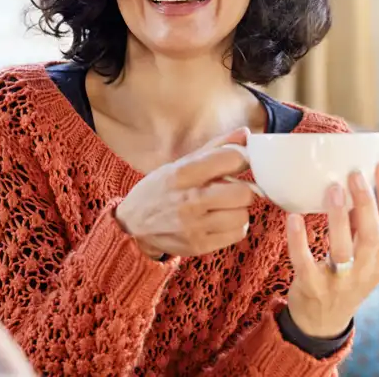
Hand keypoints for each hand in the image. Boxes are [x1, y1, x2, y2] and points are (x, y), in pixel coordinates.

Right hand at [115, 127, 255, 257]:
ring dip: (237, 209)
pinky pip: (238, 233)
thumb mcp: (180, 164)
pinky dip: (234, 226)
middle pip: (244, 193)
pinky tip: (219, 220)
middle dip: (242, 189)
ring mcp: (194, 226)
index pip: (231, 159)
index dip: (241, 158)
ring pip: (243, 215)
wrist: (133, 223)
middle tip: (231, 189)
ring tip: (222, 206)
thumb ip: (214, 148)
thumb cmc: (160, 189)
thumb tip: (246, 133)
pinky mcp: (199, 245)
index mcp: (182, 174)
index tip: (236, 162)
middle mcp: (188, 200)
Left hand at [286, 159, 378, 338]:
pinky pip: (304, 261)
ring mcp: (340, 281)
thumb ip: (359, 225)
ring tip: (331, 189)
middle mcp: (366, 269)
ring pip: (343, 248)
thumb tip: (354, 182)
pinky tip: (293, 217)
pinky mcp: (312, 286)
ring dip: (338, 217)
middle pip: (373, 233)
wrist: (322, 321)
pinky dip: (299, 240)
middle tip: (355, 173)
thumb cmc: (343, 277)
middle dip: (366, 202)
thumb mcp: (361, 255)